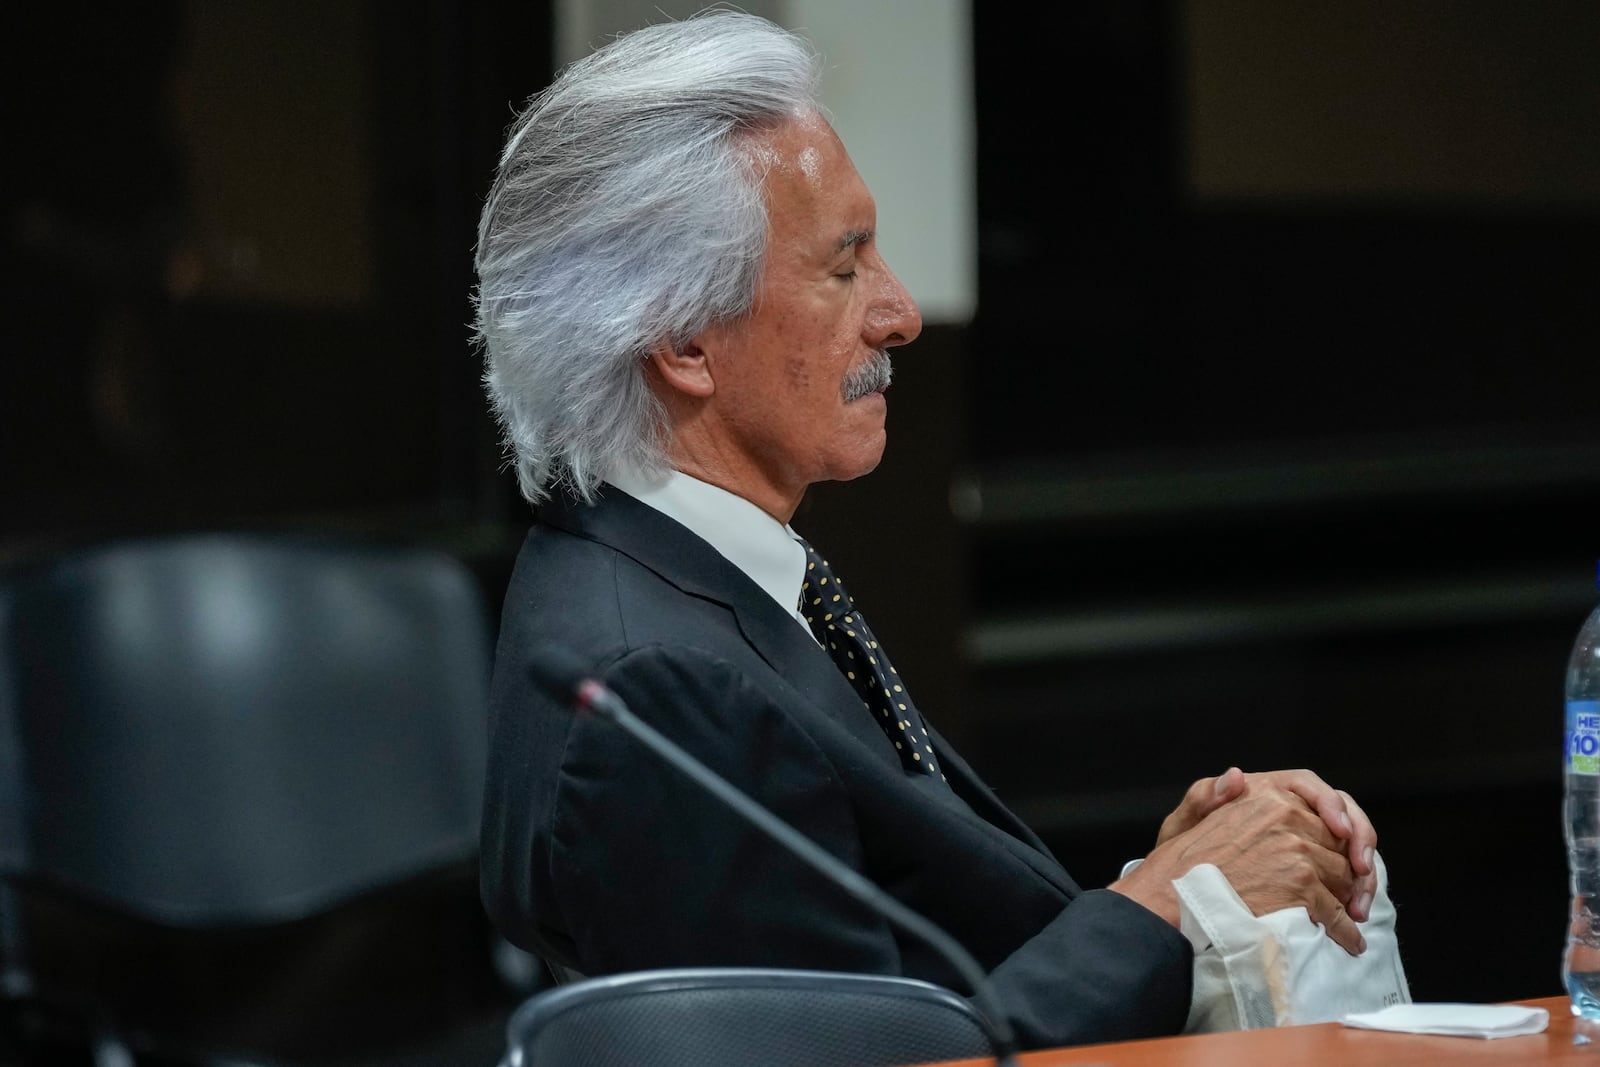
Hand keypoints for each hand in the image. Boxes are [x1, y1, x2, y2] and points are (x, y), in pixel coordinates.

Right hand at [1114, 785, 1368, 955]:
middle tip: (1351, 897)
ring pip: (1344, 877)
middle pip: (1339, 846)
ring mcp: (1297, 850)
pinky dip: (1345, 930)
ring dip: (1349, 902)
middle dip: (1348, 873)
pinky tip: (1348, 941)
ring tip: (1350, 920)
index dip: (1342, 835)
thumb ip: (1213, 795)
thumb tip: (1236, 776)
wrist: (1172, 896)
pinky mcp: (1302, 884)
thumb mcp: (1190, 816)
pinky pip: (1336, 910)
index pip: (1324, 809)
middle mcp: (1287, 816)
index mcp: (1266, 795)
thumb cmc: (1180, 863)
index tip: (1348, 856)